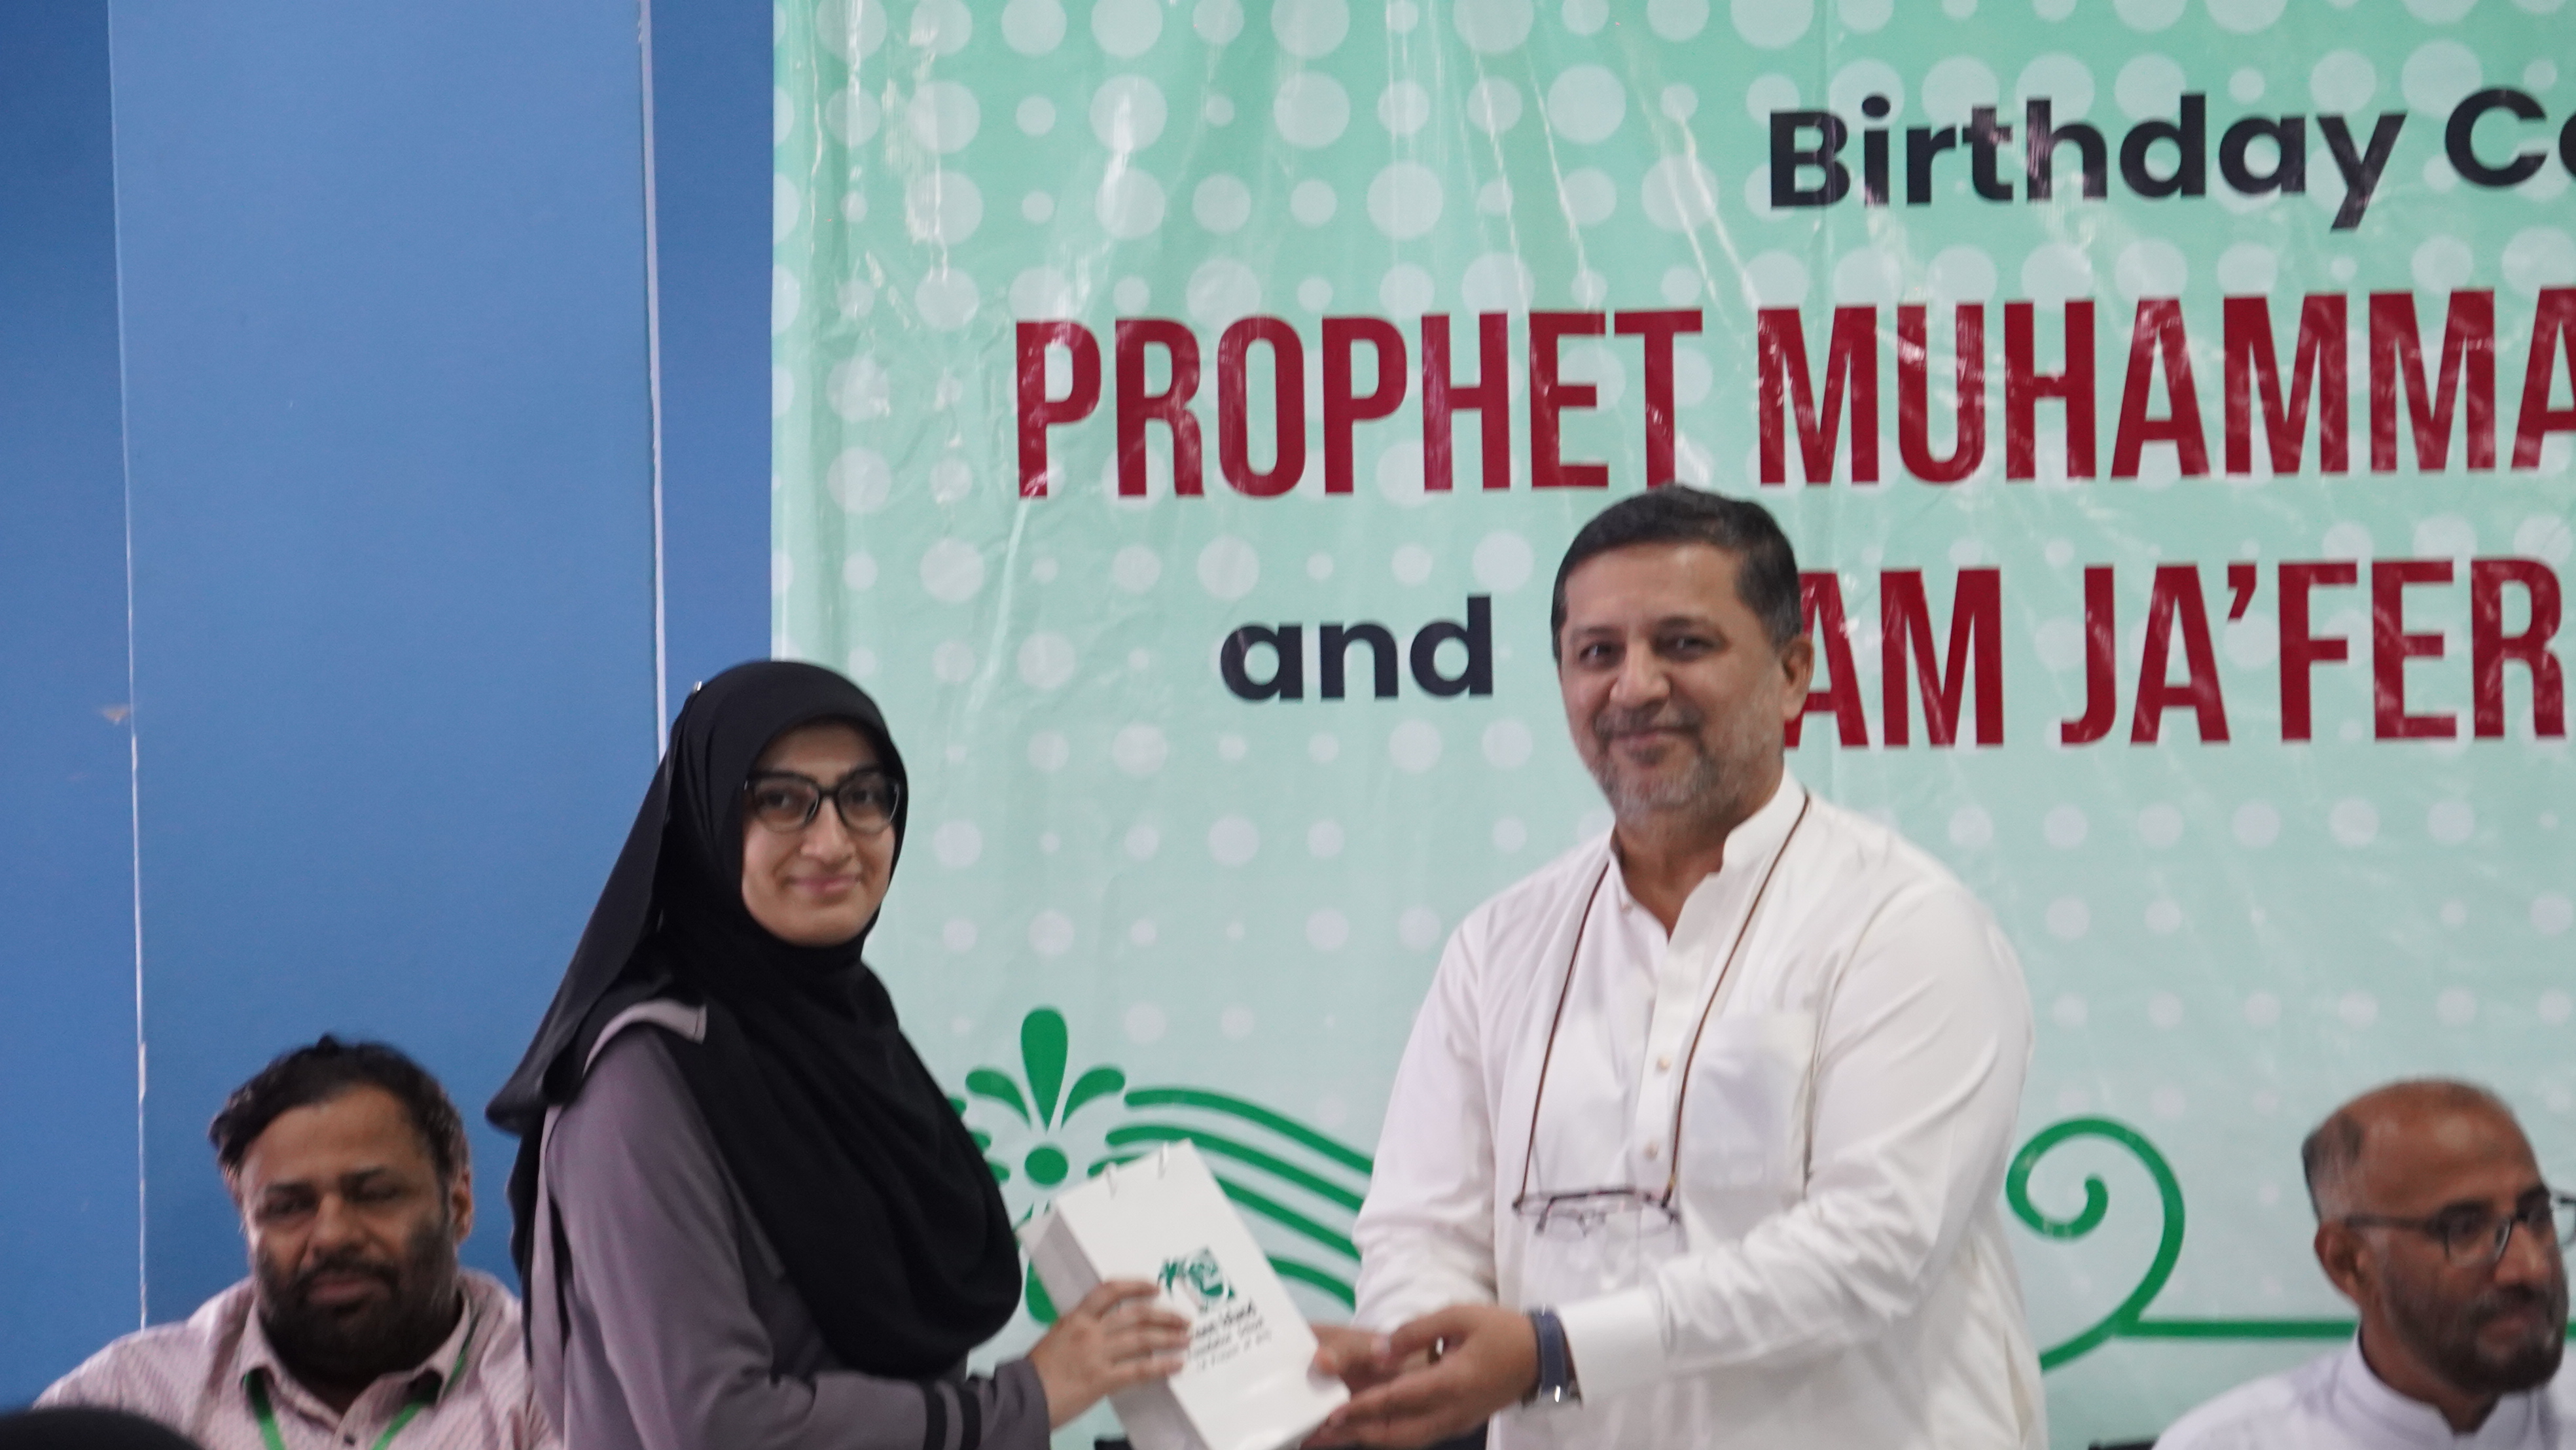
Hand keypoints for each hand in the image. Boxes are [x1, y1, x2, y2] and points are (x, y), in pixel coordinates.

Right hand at [1025, 1280, 1192, 1428]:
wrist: (1022, 1398)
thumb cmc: (1036, 1373)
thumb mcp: (1057, 1339)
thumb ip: (1082, 1332)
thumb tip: (1111, 1335)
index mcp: (1075, 1318)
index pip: (1109, 1291)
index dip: (1136, 1286)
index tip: (1155, 1288)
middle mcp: (1089, 1331)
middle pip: (1136, 1314)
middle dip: (1164, 1315)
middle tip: (1183, 1319)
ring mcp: (1097, 1354)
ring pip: (1143, 1338)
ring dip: (1169, 1337)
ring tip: (1186, 1339)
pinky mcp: (1102, 1379)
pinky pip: (1140, 1369)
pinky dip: (1162, 1365)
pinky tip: (1176, 1364)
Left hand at [1308, 1304, 1535, 1447]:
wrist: (1543, 1356)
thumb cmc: (1502, 1330)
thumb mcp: (1459, 1315)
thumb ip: (1415, 1331)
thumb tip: (1380, 1350)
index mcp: (1452, 1383)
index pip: (1398, 1399)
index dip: (1363, 1407)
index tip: (1332, 1413)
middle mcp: (1451, 1411)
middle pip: (1397, 1433)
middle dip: (1357, 1434)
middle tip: (1321, 1433)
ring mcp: (1456, 1422)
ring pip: (1406, 1439)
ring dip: (1370, 1437)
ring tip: (1337, 1434)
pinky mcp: (1458, 1423)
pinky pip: (1417, 1435)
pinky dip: (1389, 1434)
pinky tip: (1369, 1427)